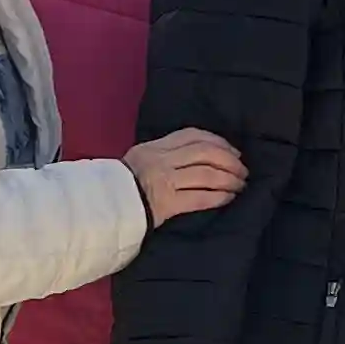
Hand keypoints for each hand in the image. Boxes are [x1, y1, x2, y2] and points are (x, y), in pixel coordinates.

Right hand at [123, 129, 247, 224]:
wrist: (102, 208)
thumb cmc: (121, 186)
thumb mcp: (138, 160)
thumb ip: (163, 155)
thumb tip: (197, 156)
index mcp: (154, 147)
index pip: (192, 135)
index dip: (217, 141)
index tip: (232, 150)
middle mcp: (160, 160)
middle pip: (204, 153)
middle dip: (229, 160)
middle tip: (242, 169)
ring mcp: (164, 181)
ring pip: (206, 174)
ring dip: (229, 180)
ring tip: (240, 185)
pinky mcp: (167, 204)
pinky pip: (200, 198)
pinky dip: (218, 197)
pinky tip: (229, 198)